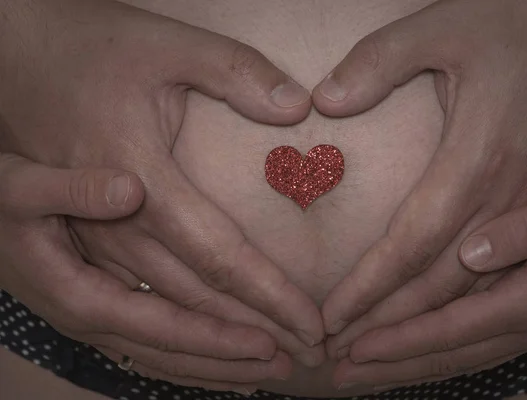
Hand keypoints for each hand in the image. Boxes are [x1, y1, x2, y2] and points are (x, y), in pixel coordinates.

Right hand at [0, 0, 323, 372]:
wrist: (10, 62)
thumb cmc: (87, 49)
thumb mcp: (163, 43)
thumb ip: (229, 71)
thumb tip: (296, 108)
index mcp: (132, 174)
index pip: (213, 256)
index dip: (267, 295)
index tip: (312, 324)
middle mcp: (101, 228)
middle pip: (183, 305)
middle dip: (247, 338)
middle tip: (304, 356)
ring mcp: (77, 250)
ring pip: (148, 326)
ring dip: (209, 355)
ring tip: (264, 371)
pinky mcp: (68, 258)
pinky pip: (120, 319)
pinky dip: (166, 346)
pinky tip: (202, 357)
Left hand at [311, 0, 526, 357]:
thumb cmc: (524, 23)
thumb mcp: (447, 24)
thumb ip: (380, 61)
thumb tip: (325, 101)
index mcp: (484, 156)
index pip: (415, 243)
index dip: (371, 286)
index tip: (331, 317)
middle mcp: (515, 197)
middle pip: (447, 287)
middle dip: (393, 330)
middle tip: (342, 361)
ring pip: (483, 297)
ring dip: (428, 338)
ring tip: (376, 365)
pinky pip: (513, 285)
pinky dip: (471, 320)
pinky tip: (438, 340)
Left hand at [328, 162, 526, 388]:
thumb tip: (473, 253)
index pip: (452, 325)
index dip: (401, 338)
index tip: (354, 344)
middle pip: (447, 353)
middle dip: (390, 365)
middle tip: (338, 375)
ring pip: (456, 358)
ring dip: (405, 368)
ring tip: (359, 375)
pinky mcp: (526, 322)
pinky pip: (471, 349)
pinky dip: (432, 358)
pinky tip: (406, 360)